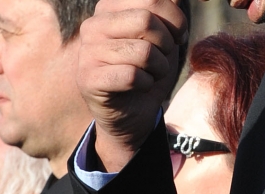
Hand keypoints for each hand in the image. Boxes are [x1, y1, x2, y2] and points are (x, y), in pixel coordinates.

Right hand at [77, 0, 187, 171]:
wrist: (134, 112)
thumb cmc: (150, 69)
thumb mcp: (165, 35)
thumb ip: (168, 11)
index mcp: (110, 7)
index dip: (176, 21)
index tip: (177, 37)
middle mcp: (93, 25)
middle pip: (146, 20)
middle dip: (166, 45)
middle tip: (162, 59)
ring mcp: (87, 52)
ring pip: (143, 51)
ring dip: (159, 68)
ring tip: (150, 74)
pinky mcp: (88, 79)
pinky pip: (132, 76)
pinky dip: (146, 83)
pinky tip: (139, 86)